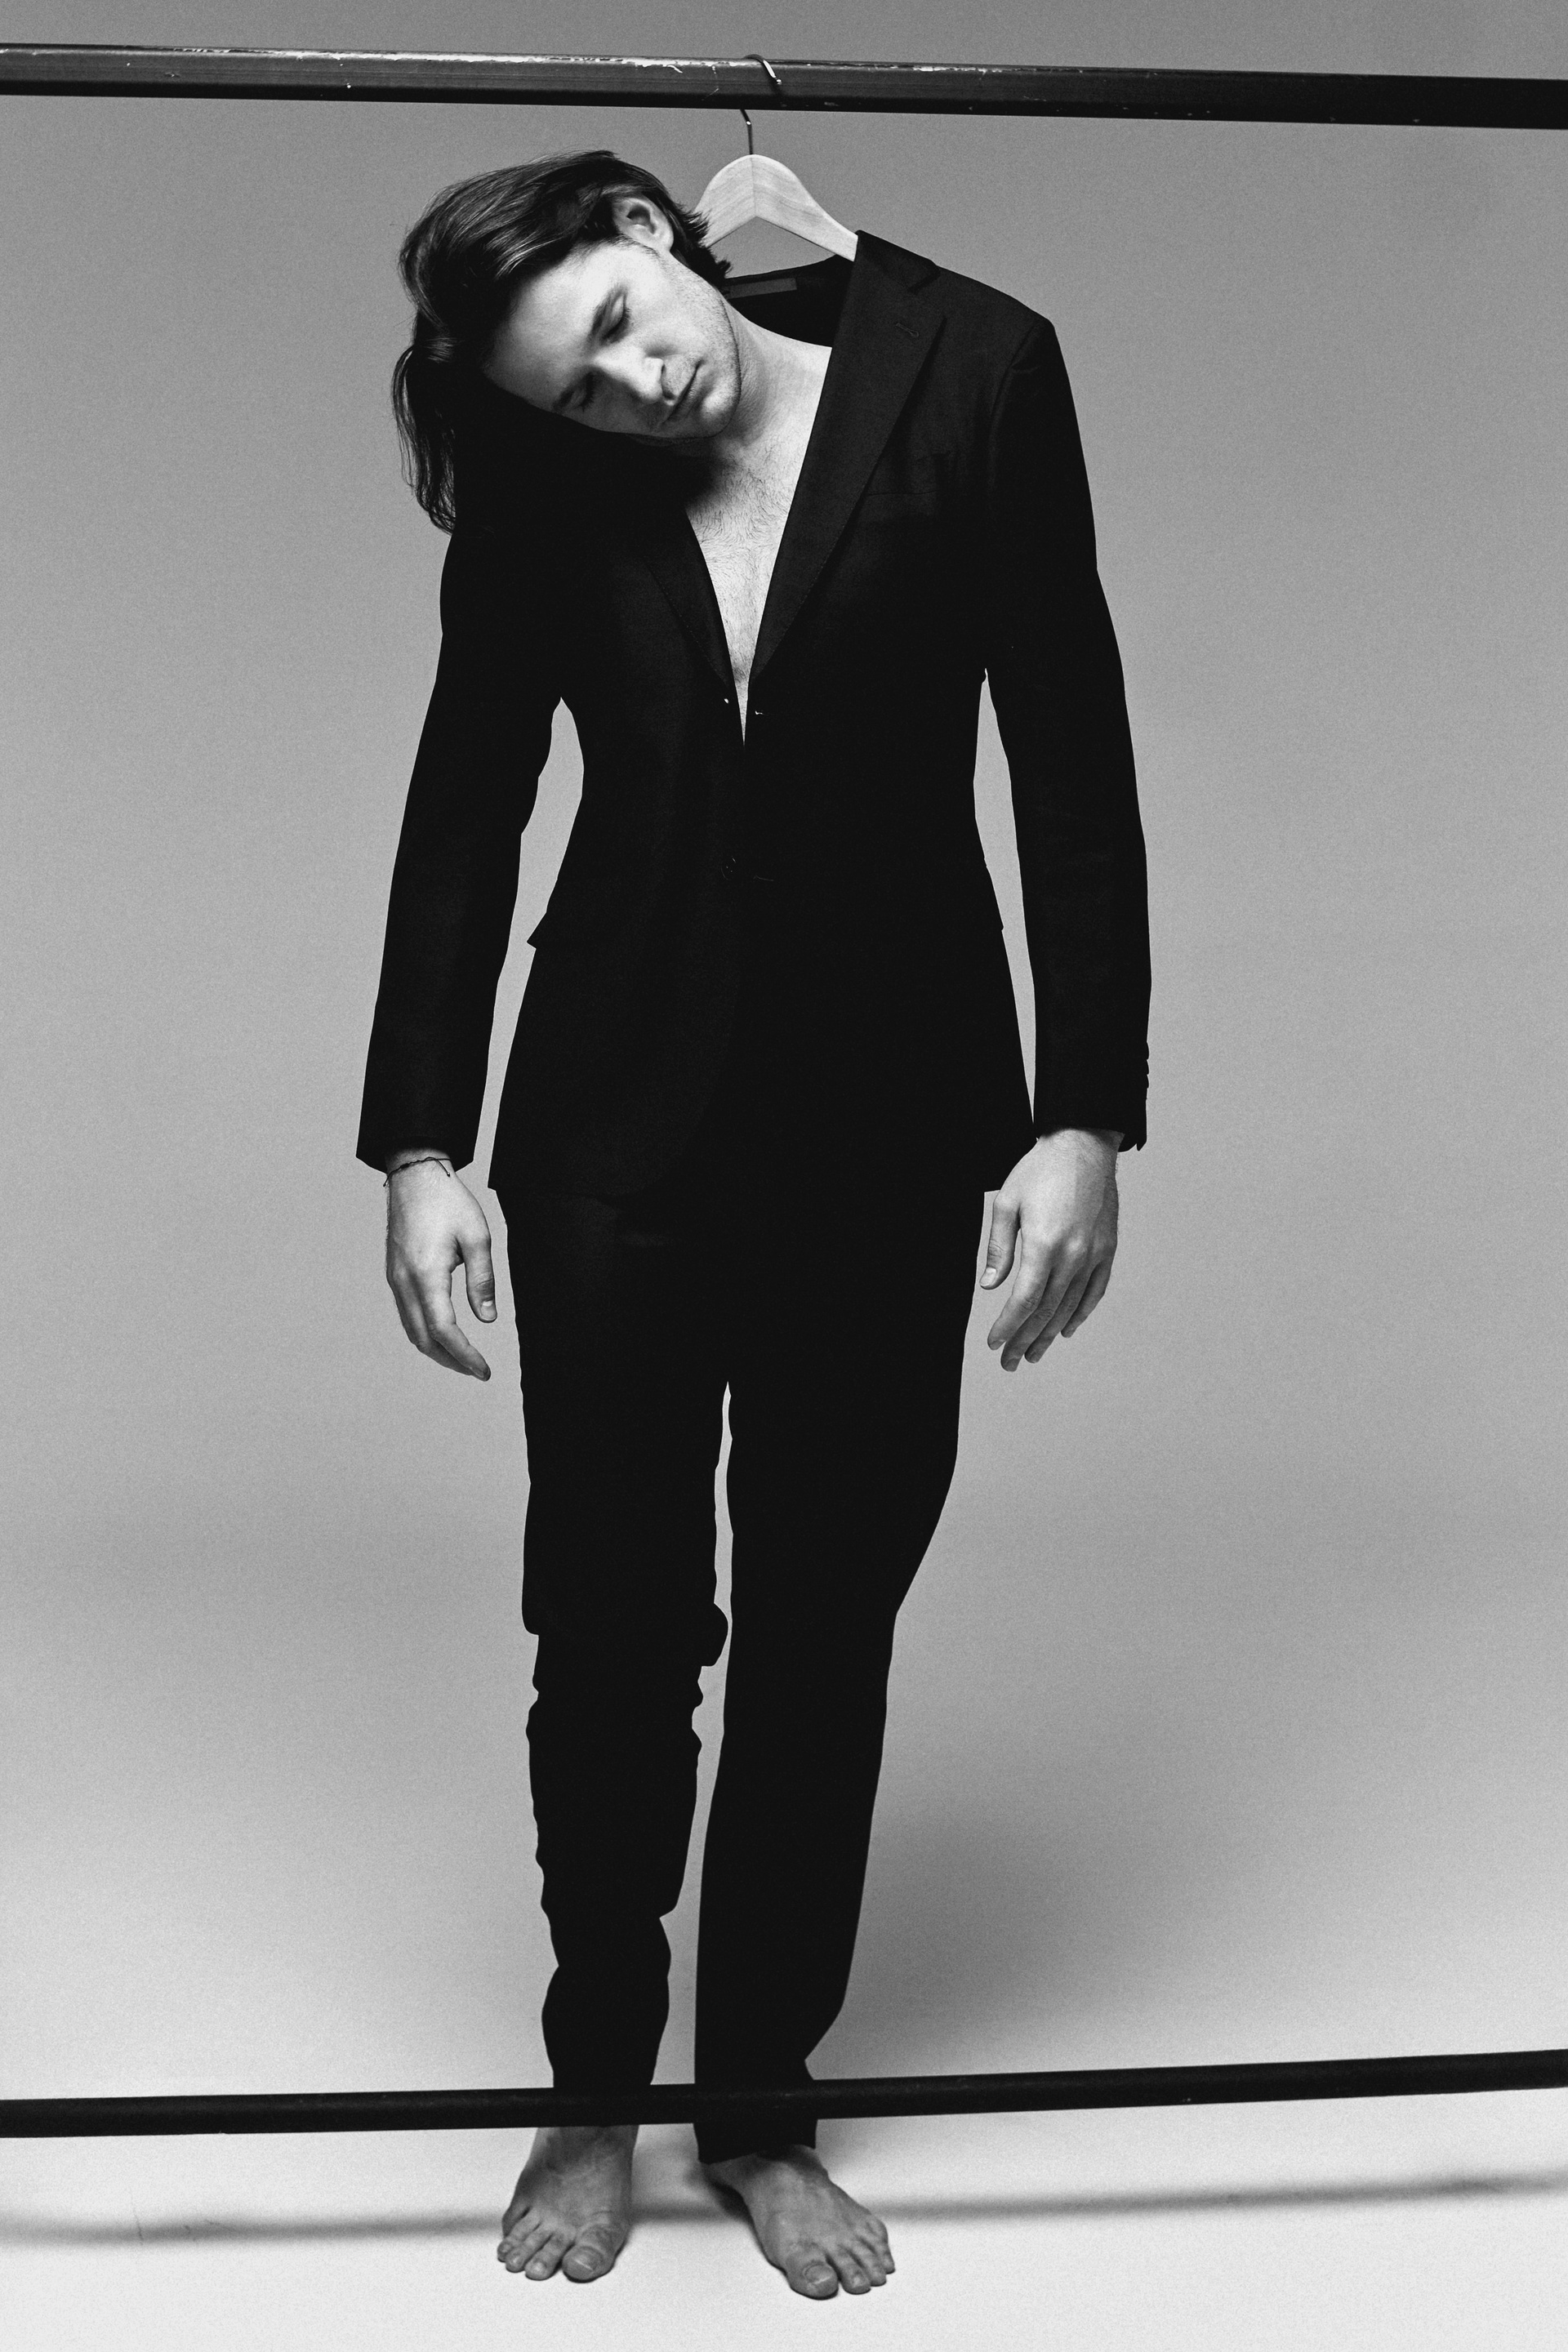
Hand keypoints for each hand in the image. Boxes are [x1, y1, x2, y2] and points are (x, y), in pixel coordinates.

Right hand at [384, 1158, 496, 1379]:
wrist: (414, 1176)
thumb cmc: (448, 1201)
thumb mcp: (477, 1236)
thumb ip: (482, 1280)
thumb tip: (487, 1318)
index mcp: (426, 1274)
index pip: (443, 1329)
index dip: (464, 1355)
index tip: (483, 1370)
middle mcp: (404, 1282)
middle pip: (423, 1338)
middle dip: (450, 1361)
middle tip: (477, 1370)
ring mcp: (395, 1279)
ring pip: (411, 1330)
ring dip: (436, 1349)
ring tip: (462, 1359)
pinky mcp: (394, 1273)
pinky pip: (406, 1314)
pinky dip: (424, 1333)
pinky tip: (442, 1334)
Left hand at [980, 1129, 1119, 1370]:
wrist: (1084, 1146)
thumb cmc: (1040, 1170)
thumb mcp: (1007, 1203)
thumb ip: (999, 1247)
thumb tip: (991, 1285)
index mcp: (1044, 1244)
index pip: (1024, 1300)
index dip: (1008, 1326)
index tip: (994, 1342)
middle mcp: (1073, 1255)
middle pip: (1046, 1311)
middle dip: (1025, 1340)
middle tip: (1009, 1362)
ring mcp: (1094, 1254)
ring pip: (1070, 1306)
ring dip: (1050, 1334)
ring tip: (1033, 1354)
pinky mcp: (1107, 1249)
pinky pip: (1095, 1291)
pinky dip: (1081, 1313)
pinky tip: (1067, 1329)